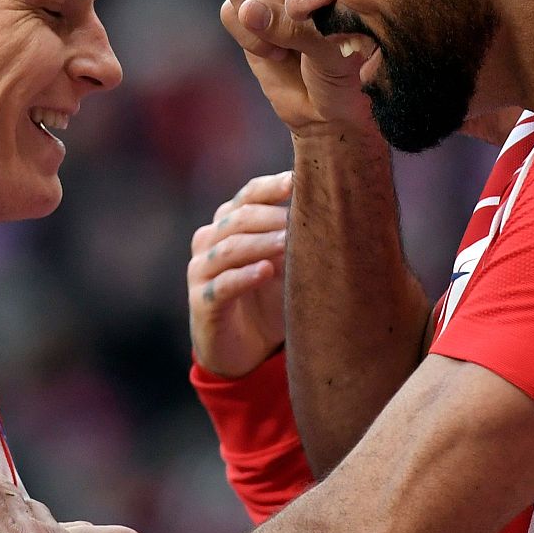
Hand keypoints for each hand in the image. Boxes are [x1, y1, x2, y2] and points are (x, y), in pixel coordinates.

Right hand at [188, 171, 291, 377]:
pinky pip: (222, 285)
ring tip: (287, 242)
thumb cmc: (268, 297)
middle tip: (302, 219)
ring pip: (229, 248)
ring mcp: (202, 271)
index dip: (271, 186)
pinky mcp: (202, 302)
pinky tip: (266, 271)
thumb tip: (331, 210)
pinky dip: (244, 276)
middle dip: (271, 217)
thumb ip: (295, 237)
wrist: (245, 350)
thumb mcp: (285, 263)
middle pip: (239, 219)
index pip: (248, 196)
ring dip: (261, 243)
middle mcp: (210, 241)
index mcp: (229, 223)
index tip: (298, 181)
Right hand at [220, 0, 374, 133]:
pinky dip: (246, 37)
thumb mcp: (330, 46)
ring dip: (259, 22)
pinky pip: (228, 12)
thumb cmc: (347, 72)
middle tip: (300, 34)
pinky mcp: (246, 18)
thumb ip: (293, 26)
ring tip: (285, 47)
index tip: (315, 11)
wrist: (331, 108)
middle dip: (278, 6)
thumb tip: (247, 10)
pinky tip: (275, 54)